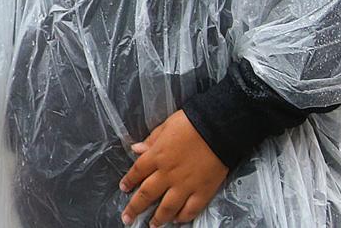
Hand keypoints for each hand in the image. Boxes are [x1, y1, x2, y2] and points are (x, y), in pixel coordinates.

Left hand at [120, 109, 228, 226]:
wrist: (217, 128)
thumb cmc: (190, 123)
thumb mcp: (165, 127)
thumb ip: (151, 141)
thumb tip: (136, 149)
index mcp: (156, 156)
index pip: (137, 172)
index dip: (129, 181)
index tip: (123, 188)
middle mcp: (167, 174)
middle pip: (147, 194)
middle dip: (135, 208)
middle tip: (127, 218)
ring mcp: (185, 185)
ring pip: (167, 207)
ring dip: (158, 218)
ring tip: (152, 226)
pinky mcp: (203, 191)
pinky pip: (191, 209)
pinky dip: (183, 216)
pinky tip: (177, 220)